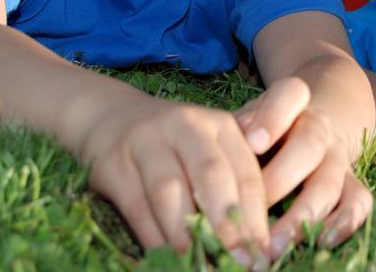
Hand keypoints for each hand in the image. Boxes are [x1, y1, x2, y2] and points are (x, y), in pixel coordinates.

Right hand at [77, 91, 270, 262]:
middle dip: (227, 223)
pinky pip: (137, 207)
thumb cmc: (176, 146)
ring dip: (187, 236)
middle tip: (239, 261)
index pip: (245, 171)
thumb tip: (259, 242)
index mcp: (219, 125)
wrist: (112, 118)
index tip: (263, 253)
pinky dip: (155, 238)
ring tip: (203, 266)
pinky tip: (169, 259)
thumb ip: (235, 184)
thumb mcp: (211, 149)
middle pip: (211, 175)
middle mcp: (185, 126)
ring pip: (169, 192)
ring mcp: (146, 142)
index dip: (256, 217)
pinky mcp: (113, 164)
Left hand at [235, 77, 373, 258]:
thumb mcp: (244, 122)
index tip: (251, 143)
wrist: (302, 130)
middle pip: (310, 145)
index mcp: (291, 104)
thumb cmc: (257, 133)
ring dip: (303, 216)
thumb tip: (218, 166)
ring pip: (331, 181)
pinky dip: (344, 224)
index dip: (273, 117)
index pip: (291, 95)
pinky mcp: (351, 183)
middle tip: (252, 210)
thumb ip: (233, 136)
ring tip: (274, 245)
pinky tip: (320, 243)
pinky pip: (359, 202)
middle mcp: (319, 127)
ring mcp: (338, 156)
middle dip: (280, 180)